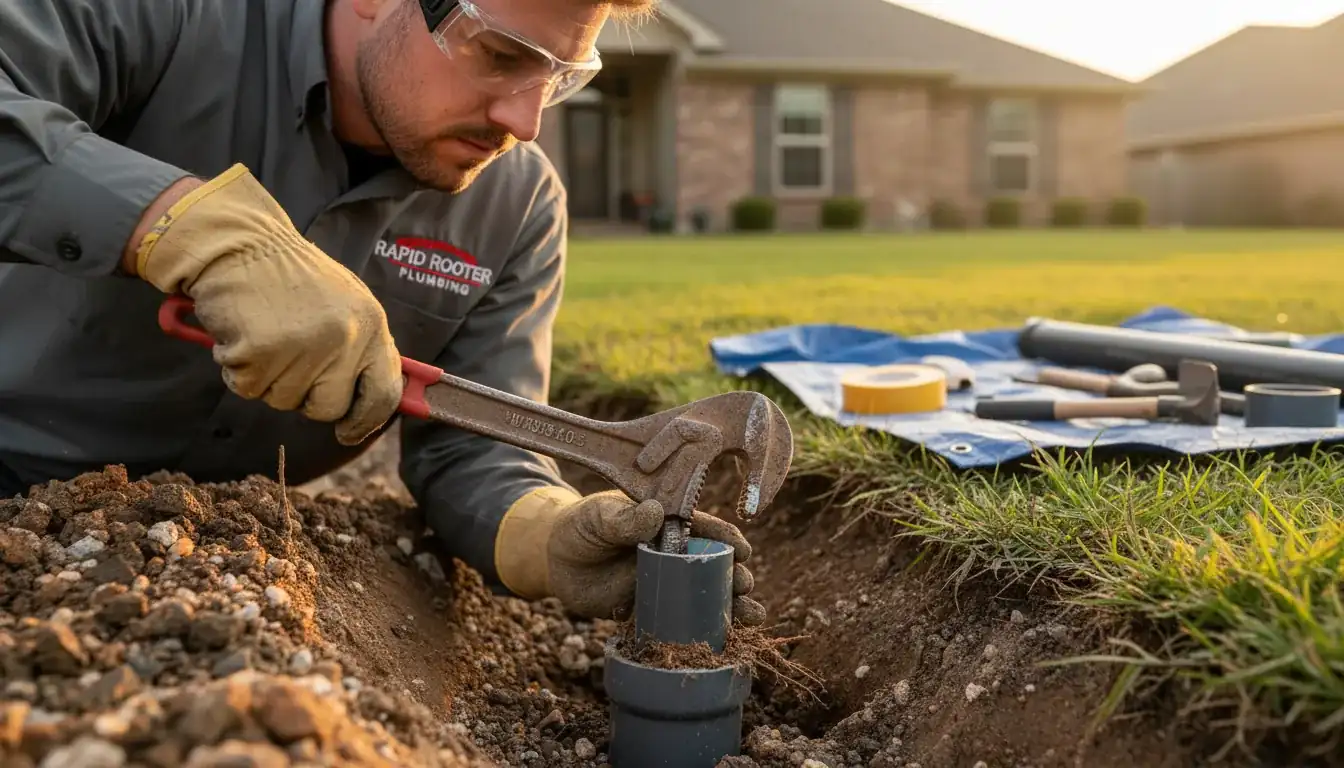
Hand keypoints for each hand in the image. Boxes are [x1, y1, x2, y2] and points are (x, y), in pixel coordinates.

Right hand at [130, 164, 401, 444]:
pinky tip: (242, 333)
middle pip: (329, 408)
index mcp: (372, 324)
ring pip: (283, 400)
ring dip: (268, 376)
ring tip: (265, 332)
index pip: (383, 393)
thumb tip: (374, 401)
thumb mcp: (345, 304)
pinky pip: (247, 388)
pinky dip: (238, 369)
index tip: (350, 432)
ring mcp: (302, 348)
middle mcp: (344, 338)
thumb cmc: (289, 276)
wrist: (238, 243)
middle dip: (306, 396)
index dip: (366, 421)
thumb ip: (362, 349)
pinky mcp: (259, 355)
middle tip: (289, 357)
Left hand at [495, 487, 765, 625]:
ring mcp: (665, 583)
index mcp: (669, 524)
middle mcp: (674, 554)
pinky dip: (701, 630)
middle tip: (743, 583)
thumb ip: (624, 519)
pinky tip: (725, 640)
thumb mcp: (599, 517)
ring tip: (750, 615)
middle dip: (735, 574)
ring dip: (730, 605)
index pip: (706, 528)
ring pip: (704, 595)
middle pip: (714, 564)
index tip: (743, 550)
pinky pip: (679, 621)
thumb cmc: (581, 526)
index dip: (728, 538)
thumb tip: (655, 513)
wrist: (554, 559)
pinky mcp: (650, 609)